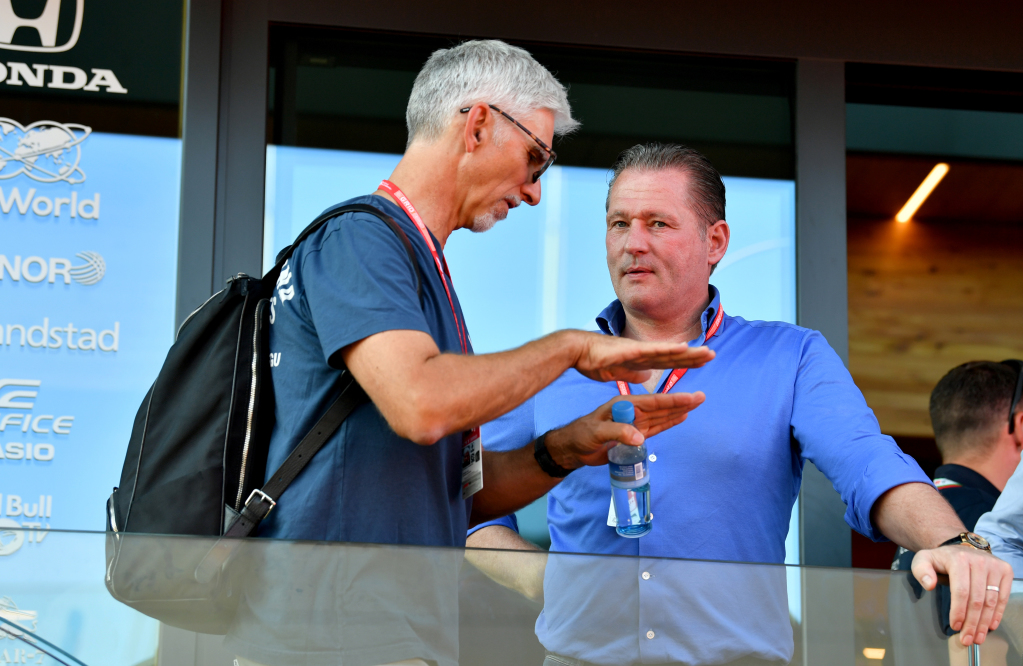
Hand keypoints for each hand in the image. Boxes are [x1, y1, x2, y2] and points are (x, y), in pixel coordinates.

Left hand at [545, 393, 704, 468]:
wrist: (573, 448)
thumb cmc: (581, 435)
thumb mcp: (597, 432)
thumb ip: (618, 432)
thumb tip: (640, 438)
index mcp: (624, 405)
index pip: (652, 402)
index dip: (672, 400)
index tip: (690, 396)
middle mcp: (632, 411)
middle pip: (661, 406)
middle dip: (681, 402)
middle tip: (702, 396)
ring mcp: (634, 423)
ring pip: (661, 416)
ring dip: (677, 412)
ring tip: (695, 405)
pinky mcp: (634, 434)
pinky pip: (655, 428)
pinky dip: (668, 423)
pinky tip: (680, 418)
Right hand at [572, 332, 714, 383]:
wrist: (577, 351)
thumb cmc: (594, 360)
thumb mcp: (618, 372)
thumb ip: (633, 374)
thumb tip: (647, 377)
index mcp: (640, 359)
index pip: (667, 361)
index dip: (685, 361)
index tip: (702, 361)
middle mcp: (642, 352)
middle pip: (672, 354)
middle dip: (692, 355)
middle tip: (713, 355)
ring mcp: (637, 349)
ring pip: (667, 351)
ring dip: (687, 352)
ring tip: (706, 352)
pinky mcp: (629, 350)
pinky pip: (652, 350)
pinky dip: (668, 349)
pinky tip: (682, 348)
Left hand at [912, 545, 1013, 645]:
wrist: (961, 548)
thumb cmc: (941, 559)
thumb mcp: (923, 559)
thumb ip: (921, 570)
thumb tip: (929, 584)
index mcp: (959, 559)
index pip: (961, 591)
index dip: (958, 611)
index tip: (955, 626)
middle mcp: (980, 561)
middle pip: (977, 600)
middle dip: (972, 623)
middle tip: (967, 638)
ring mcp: (994, 566)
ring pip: (991, 601)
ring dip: (984, 623)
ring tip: (978, 637)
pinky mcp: (1005, 571)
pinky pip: (1003, 597)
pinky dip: (997, 614)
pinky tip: (991, 625)